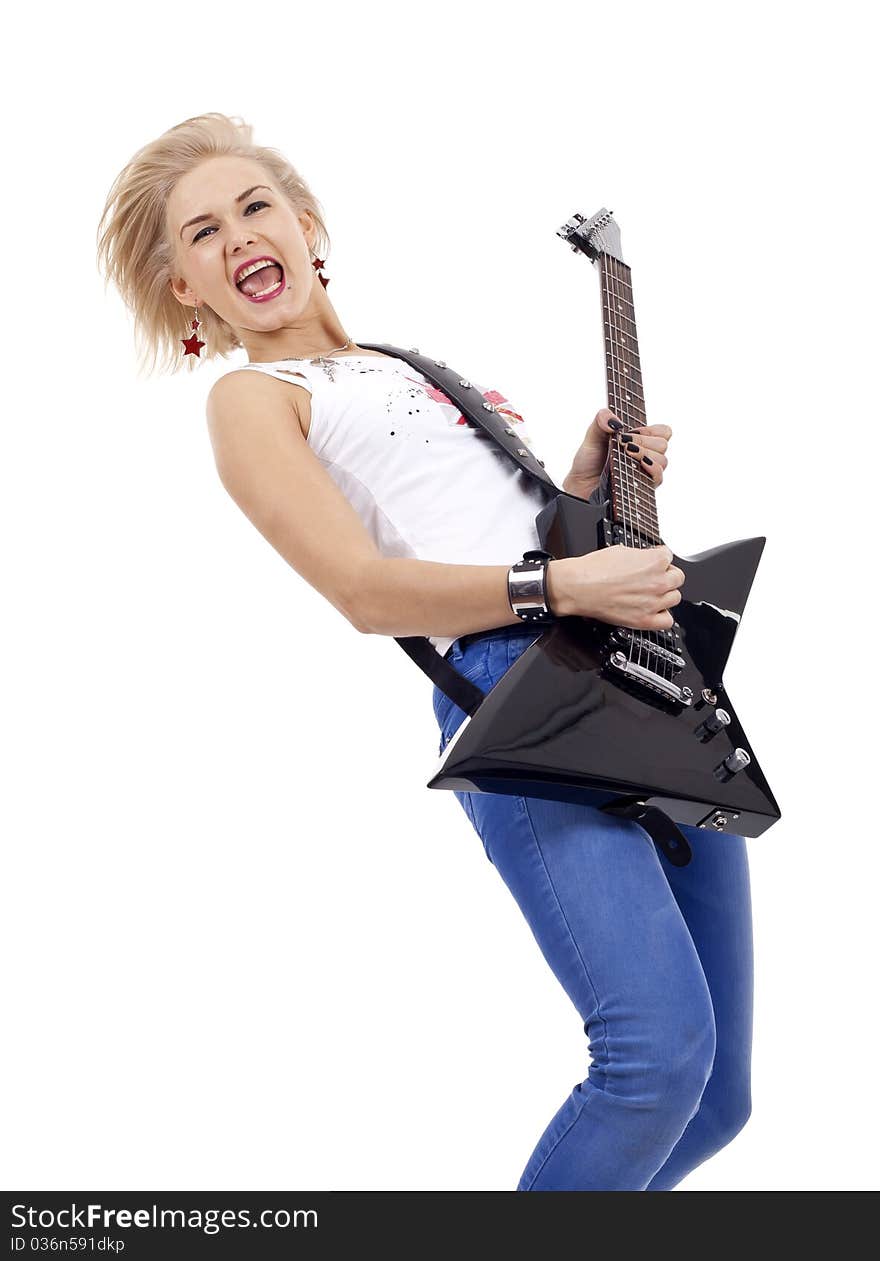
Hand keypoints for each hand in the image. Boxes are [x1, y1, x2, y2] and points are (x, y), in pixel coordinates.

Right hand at [548, 545, 684, 629]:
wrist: (579, 587)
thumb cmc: (594, 569)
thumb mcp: (621, 550)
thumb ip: (641, 555)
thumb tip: (645, 559)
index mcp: (655, 562)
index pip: (669, 556)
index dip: (659, 557)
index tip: (654, 561)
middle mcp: (658, 582)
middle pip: (678, 578)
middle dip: (667, 575)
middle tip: (655, 576)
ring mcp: (653, 602)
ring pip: (675, 598)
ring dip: (666, 594)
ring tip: (652, 593)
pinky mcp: (644, 620)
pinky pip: (667, 620)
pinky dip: (662, 615)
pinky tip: (653, 609)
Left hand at [565, 409, 672, 495]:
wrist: (580, 484)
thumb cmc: (588, 461)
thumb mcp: (592, 435)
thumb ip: (601, 419)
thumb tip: (615, 421)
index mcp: (639, 440)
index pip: (663, 432)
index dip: (652, 429)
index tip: (633, 431)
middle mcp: (646, 455)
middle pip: (663, 444)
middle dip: (643, 440)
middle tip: (624, 443)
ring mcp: (645, 471)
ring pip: (662, 460)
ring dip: (645, 453)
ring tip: (626, 453)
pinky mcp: (643, 486)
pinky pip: (658, 477)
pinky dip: (651, 468)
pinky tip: (639, 464)